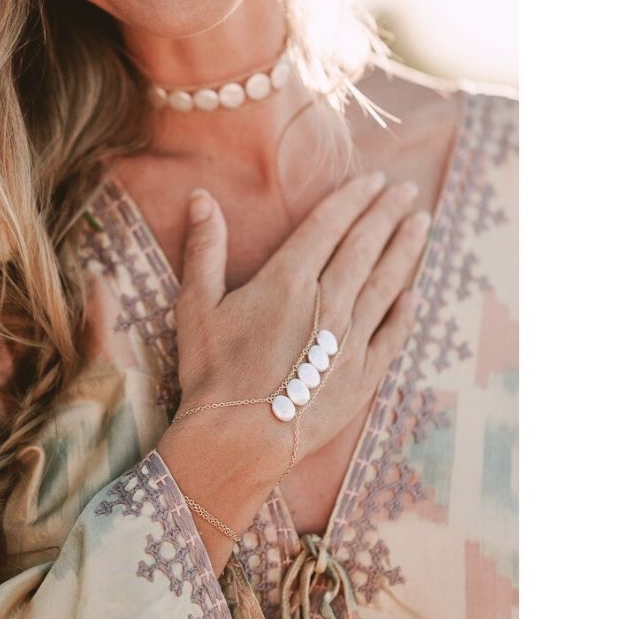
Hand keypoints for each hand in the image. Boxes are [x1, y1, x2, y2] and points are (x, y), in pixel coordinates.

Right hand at [172, 171, 429, 477]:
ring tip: (421, 225)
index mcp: (288, 280)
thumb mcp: (196, 304)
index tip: (374, 180)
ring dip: (404, 251)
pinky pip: (391, 336)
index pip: (329, 226)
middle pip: (364, 247)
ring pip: (385, 284)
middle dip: (387, 214)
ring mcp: (350, 341)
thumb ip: (204, 247)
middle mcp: (327, 303)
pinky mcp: (362, 376)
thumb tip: (201, 196)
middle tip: (406, 191)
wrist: (238, 438)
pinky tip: (413, 295)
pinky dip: (404, 313)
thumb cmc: (211, 370)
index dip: (353, 199)